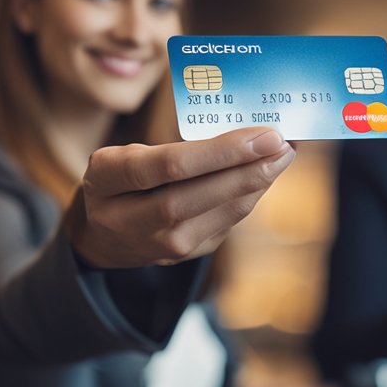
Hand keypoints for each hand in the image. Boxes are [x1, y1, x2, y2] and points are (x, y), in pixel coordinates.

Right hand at [64, 127, 294, 268]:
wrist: (103, 236)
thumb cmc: (122, 180)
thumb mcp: (126, 154)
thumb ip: (174, 147)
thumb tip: (246, 131)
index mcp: (107, 178)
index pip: (170, 165)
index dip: (222, 151)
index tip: (263, 134)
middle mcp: (126, 219)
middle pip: (195, 196)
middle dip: (246, 170)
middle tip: (282, 145)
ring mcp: (156, 245)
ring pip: (217, 216)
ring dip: (256, 184)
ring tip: (282, 156)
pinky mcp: (181, 256)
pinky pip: (224, 224)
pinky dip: (249, 198)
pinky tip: (265, 176)